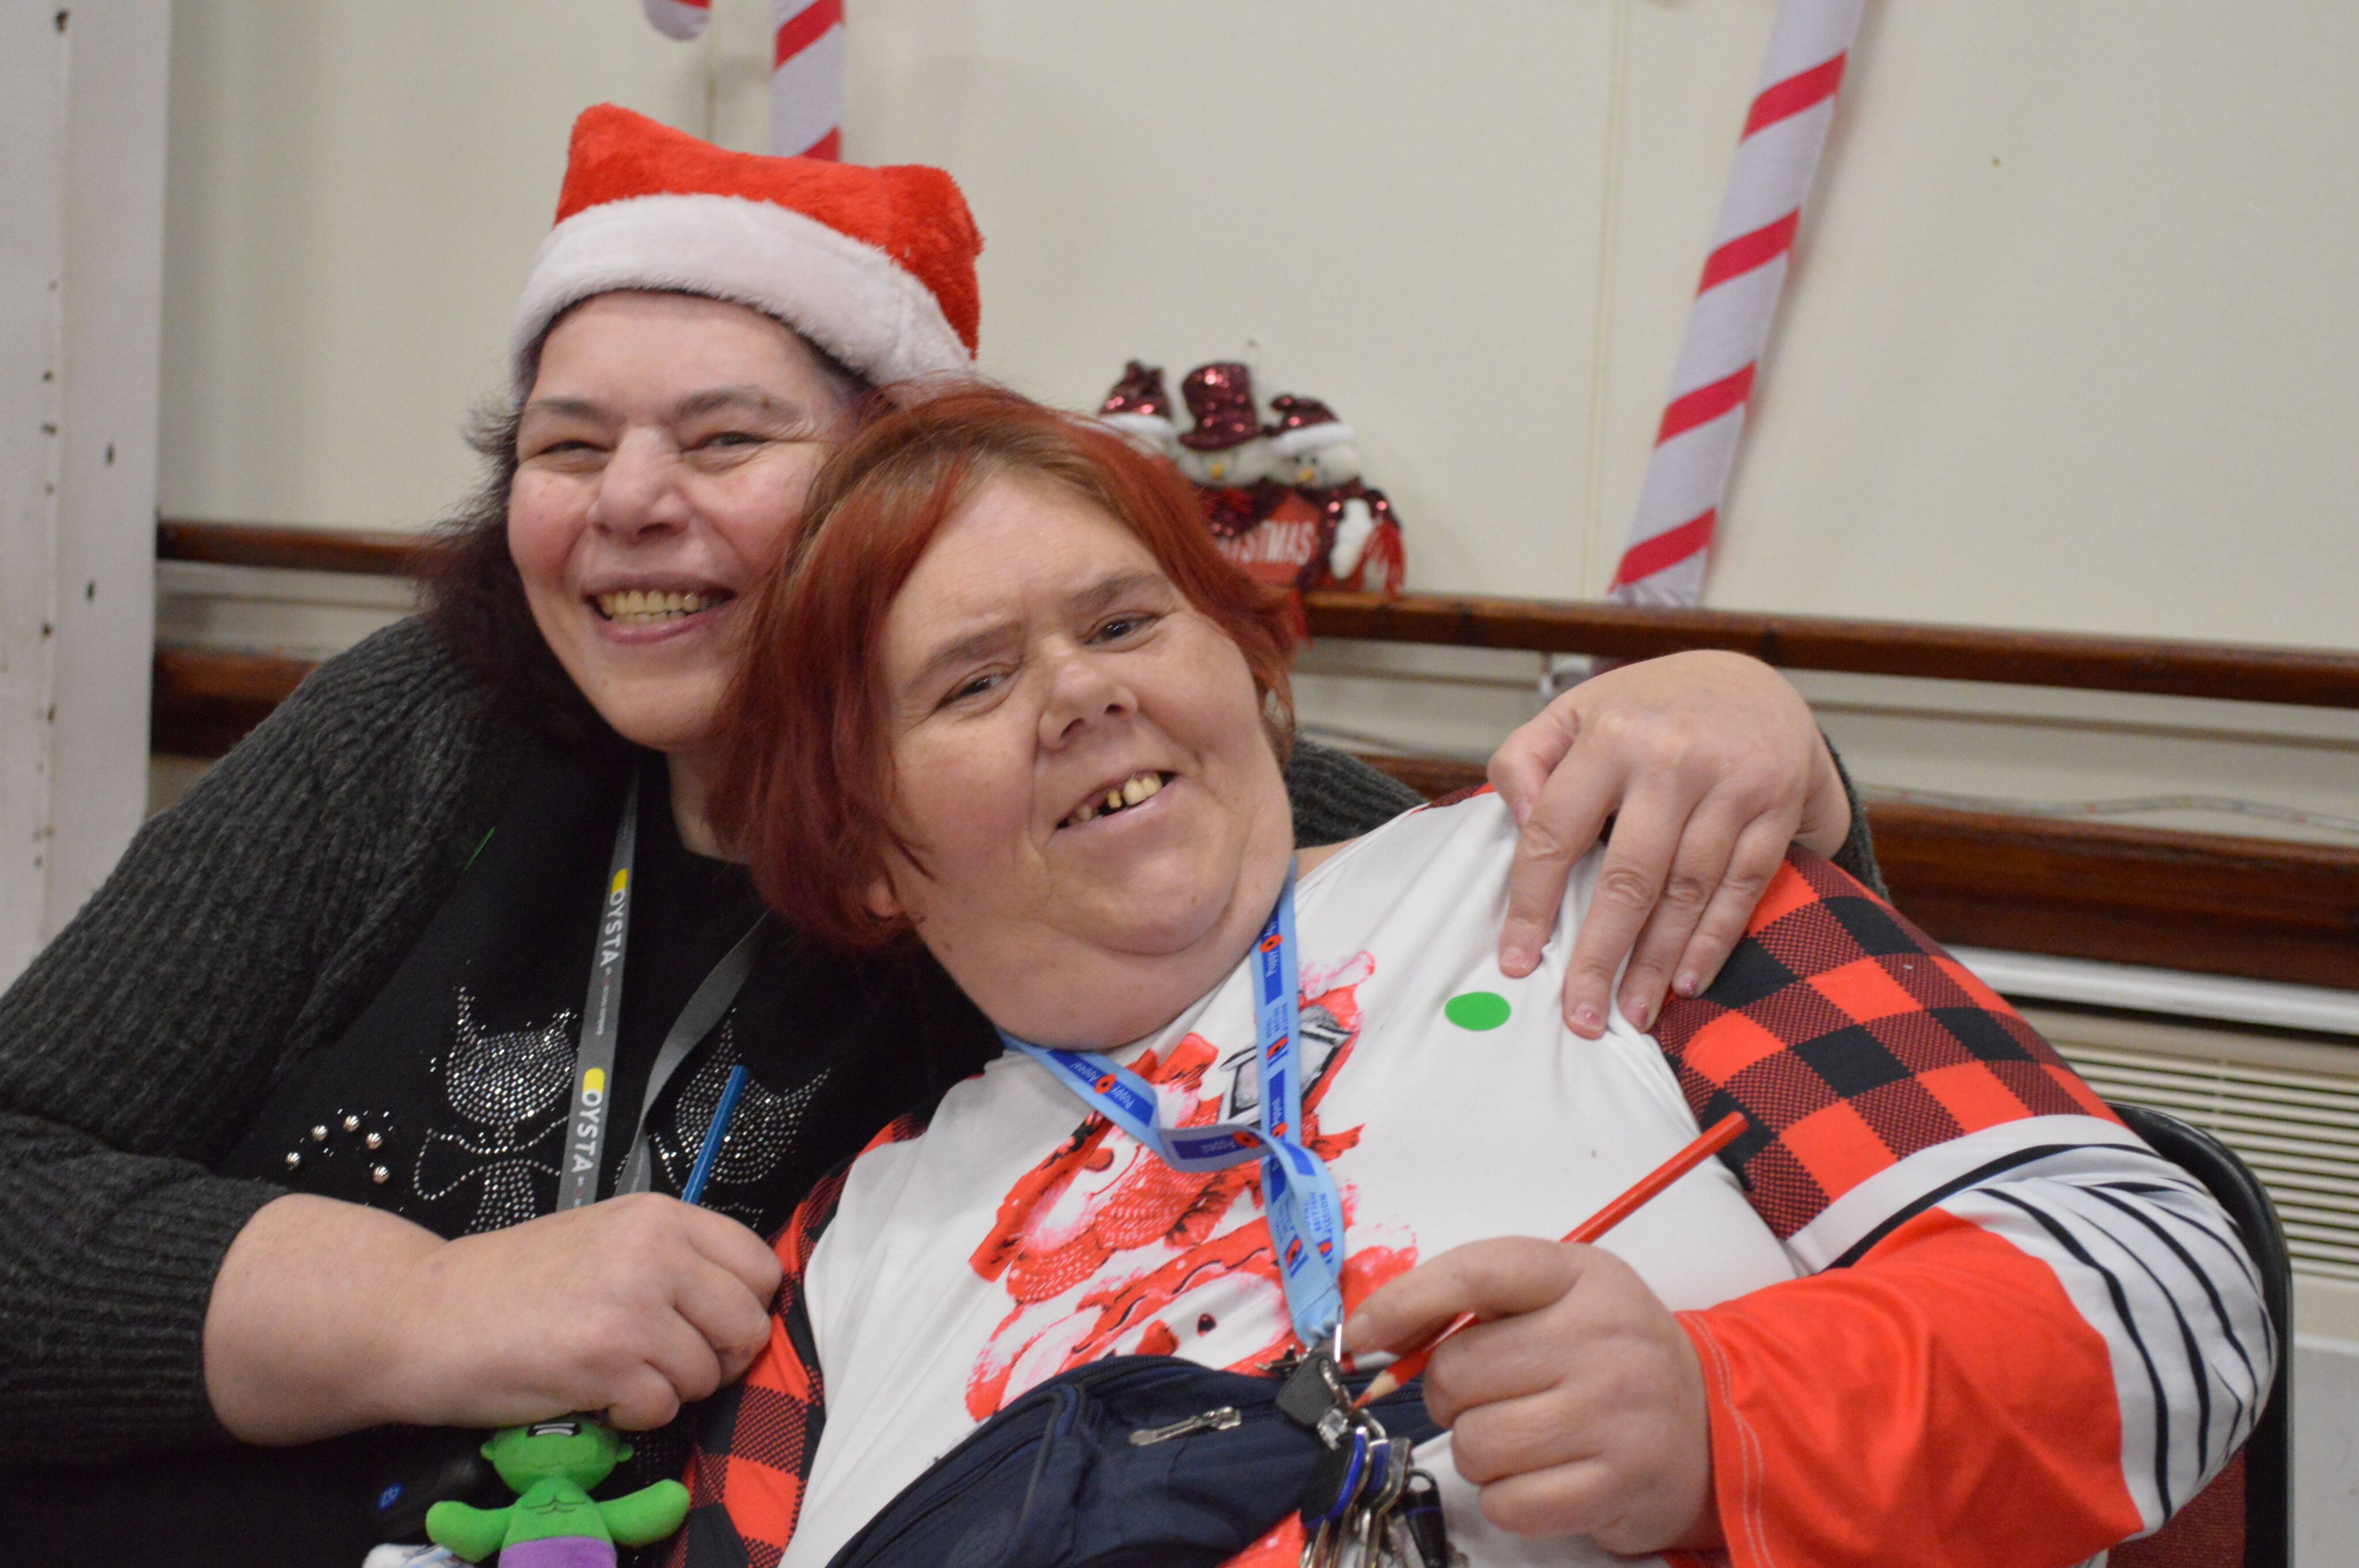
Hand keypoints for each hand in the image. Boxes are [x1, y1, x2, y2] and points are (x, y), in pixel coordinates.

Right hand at [381, 1192, 782, 1430]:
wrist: (423, 1313)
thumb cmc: (509, 1284)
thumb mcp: (605, 1239)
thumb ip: (672, 1259)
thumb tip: (737, 1301)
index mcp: (660, 1216)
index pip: (759, 1267)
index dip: (744, 1308)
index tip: (712, 1326)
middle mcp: (655, 1252)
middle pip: (747, 1325)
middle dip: (718, 1358)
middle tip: (669, 1363)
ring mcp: (633, 1305)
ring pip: (708, 1373)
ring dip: (670, 1389)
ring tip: (618, 1372)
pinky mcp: (607, 1360)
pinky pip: (664, 1408)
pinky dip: (635, 1415)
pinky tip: (596, 1393)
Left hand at [1344, 1238, 1718, 1553]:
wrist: (1709, 1424)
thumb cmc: (1609, 1354)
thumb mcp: (1557, 1297)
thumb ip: (1473, 1302)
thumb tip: (1372, 1335)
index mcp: (1581, 1277)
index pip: (1477, 1273)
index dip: (1405, 1302)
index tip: (1361, 1337)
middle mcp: (1602, 1340)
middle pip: (1460, 1372)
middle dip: (1449, 1394)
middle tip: (1482, 1397)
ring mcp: (1614, 1416)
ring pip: (1477, 1444)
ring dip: (1477, 1450)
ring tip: (1518, 1437)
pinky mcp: (1617, 1486)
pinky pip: (1510, 1503)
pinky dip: (1506, 1498)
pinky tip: (1538, 1475)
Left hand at [1487, 650, 1849, 1036]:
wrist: (1752, 684)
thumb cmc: (1645, 711)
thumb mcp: (1574, 711)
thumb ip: (1524, 759)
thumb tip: (1517, 820)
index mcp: (1611, 733)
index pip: (1556, 830)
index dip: (1531, 902)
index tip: (1516, 961)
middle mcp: (1673, 758)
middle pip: (1628, 876)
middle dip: (1599, 955)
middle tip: (1578, 1017)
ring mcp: (1732, 784)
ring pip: (1687, 891)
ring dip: (1657, 962)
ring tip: (1632, 1014)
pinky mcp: (1776, 808)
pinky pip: (1742, 887)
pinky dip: (1714, 940)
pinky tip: (1687, 982)